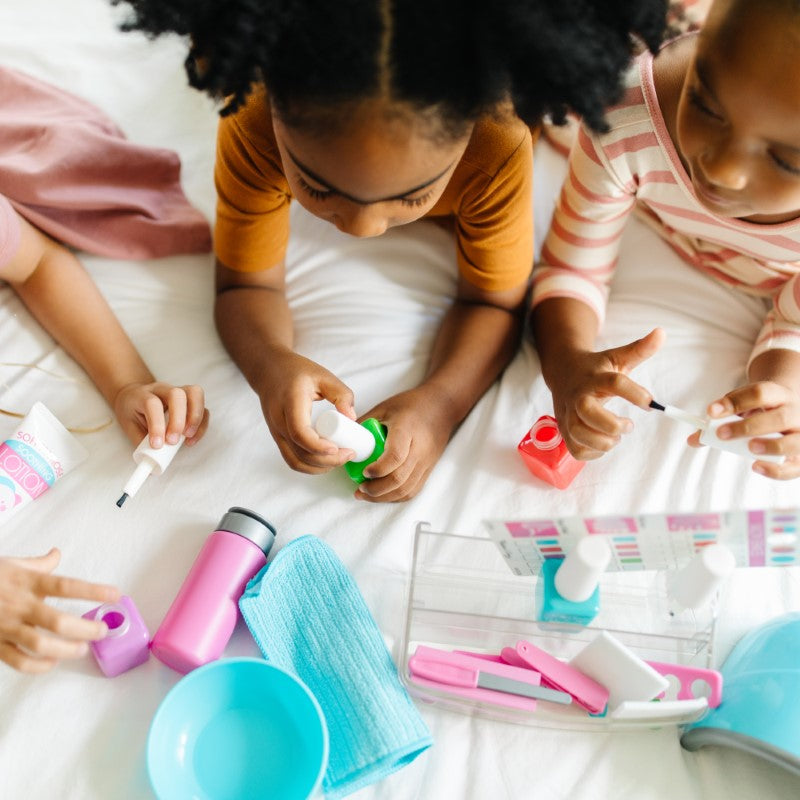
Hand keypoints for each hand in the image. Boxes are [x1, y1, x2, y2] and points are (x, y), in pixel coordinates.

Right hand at [0, 548, 119, 673]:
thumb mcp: (11, 564)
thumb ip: (38, 563)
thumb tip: (57, 553)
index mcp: (28, 582)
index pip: (66, 585)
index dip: (93, 591)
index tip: (116, 595)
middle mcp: (20, 605)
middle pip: (58, 621)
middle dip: (85, 629)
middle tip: (102, 631)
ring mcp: (7, 627)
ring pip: (41, 644)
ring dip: (66, 650)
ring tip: (82, 650)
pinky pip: (18, 661)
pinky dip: (38, 666)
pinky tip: (53, 662)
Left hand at [113, 381, 209, 447]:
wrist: (134, 395)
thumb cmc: (132, 412)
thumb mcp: (129, 426)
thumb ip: (141, 442)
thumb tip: (151, 465)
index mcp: (142, 395)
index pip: (152, 404)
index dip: (157, 425)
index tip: (157, 445)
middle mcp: (162, 389)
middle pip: (177, 394)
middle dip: (179, 420)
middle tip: (174, 441)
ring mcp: (178, 391)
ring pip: (195, 393)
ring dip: (196, 417)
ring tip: (189, 437)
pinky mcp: (190, 399)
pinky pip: (203, 406)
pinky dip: (202, 423)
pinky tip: (192, 438)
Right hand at [258, 349, 356, 472]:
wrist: (269, 371)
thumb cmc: (297, 372)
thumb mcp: (323, 376)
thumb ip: (341, 394)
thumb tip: (352, 418)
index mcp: (290, 402)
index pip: (299, 432)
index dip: (319, 446)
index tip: (339, 448)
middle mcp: (279, 420)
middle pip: (300, 452)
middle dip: (327, 460)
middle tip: (349, 454)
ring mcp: (276, 432)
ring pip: (295, 461)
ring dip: (319, 467)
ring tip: (340, 459)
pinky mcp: (278, 438)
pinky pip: (292, 460)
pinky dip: (310, 466)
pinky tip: (327, 462)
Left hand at [354, 386, 453, 501]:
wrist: (442, 408)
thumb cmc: (411, 405)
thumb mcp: (385, 408)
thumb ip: (365, 423)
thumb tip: (345, 440)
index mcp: (407, 431)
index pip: (395, 456)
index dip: (378, 469)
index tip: (363, 472)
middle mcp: (419, 450)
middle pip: (399, 478)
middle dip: (376, 489)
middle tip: (359, 488)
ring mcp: (426, 462)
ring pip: (406, 489)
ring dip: (384, 497)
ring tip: (365, 494)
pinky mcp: (428, 470)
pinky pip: (412, 490)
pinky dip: (395, 497)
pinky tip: (382, 495)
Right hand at [548, 328, 663, 458]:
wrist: (562, 372)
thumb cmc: (595, 368)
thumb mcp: (617, 357)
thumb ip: (640, 349)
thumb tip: (662, 333)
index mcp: (594, 378)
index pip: (615, 383)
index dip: (635, 394)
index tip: (650, 403)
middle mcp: (578, 397)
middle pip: (589, 413)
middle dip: (613, 425)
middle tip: (628, 425)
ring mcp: (568, 415)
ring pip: (580, 435)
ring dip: (604, 442)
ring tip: (616, 436)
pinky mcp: (564, 431)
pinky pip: (577, 450)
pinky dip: (593, 453)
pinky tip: (603, 443)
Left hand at [689, 381, 799, 478]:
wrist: (791, 408)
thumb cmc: (762, 411)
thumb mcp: (742, 408)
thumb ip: (719, 421)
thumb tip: (692, 440)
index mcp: (778, 395)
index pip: (759, 393)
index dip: (735, 402)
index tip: (711, 411)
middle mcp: (795, 413)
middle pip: (778, 418)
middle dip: (748, 427)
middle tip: (722, 434)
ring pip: (794, 442)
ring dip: (771, 446)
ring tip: (750, 448)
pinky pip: (795, 467)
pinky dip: (777, 470)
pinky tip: (756, 466)